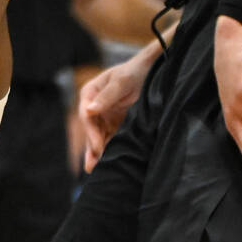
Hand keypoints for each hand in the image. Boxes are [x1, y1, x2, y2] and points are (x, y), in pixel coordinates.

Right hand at [80, 55, 149, 172]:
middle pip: (91, 130)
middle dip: (92, 148)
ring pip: (99, 137)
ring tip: (98, 171)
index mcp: (90, 93)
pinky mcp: (116, 124)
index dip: (91, 133)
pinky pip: (111, 138)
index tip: (97, 147)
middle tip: (92, 167)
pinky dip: (110, 150)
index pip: (86, 116)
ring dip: (99, 153)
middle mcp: (95, 106)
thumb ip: (107, 96)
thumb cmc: (135, 71)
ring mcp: (105, 116)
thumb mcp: (122, 81)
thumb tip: (89, 110)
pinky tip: (109, 163)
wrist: (155, 70)